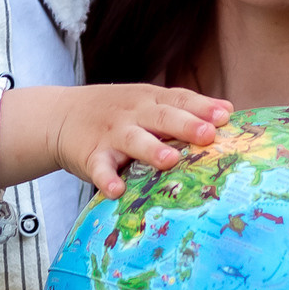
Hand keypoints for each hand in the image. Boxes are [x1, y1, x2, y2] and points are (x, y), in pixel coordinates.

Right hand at [0, 84, 232, 196]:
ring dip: (151, 149)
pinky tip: (116, 190)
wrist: (60, 115)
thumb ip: (183, 106)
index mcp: (150, 99)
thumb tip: (228, 111)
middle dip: (185, 125)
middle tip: (208, 135)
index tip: (226, 115)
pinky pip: (99, 168)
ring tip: (170, 160)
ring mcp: (111, 134)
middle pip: (161, 117)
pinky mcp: (90, 155)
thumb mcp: (147, 100)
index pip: (179, 99)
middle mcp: (133, 114)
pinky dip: (106, 179)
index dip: (202, 106)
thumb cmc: (118, 111)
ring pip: (133, 140)